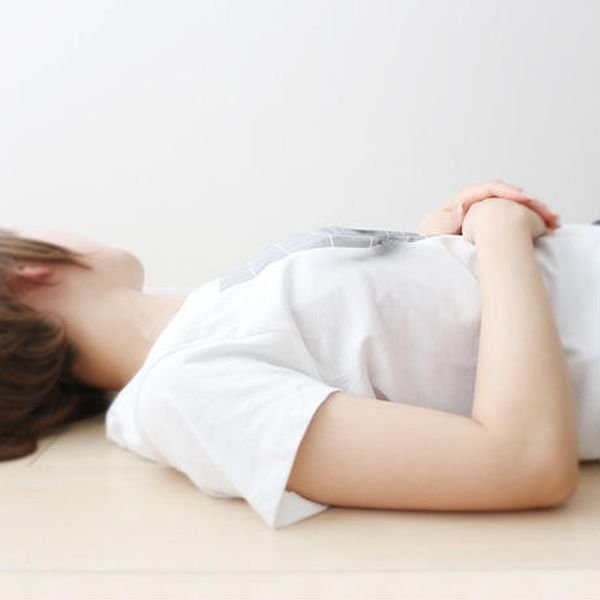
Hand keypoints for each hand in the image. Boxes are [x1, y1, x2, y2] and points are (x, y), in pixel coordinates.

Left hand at [415, 180, 559, 235]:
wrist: (427, 256)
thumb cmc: (428, 242)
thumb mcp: (432, 231)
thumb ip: (446, 220)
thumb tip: (463, 207)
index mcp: (462, 202)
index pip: (489, 190)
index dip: (508, 192)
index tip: (524, 198)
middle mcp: (476, 206)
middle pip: (508, 197)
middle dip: (530, 203)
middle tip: (549, 213)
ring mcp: (485, 216)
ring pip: (514, 209)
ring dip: (535, 213)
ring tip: (553, 221)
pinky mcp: (491, 228)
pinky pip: (514, 221)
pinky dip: (530, 223)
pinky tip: (546, 229)